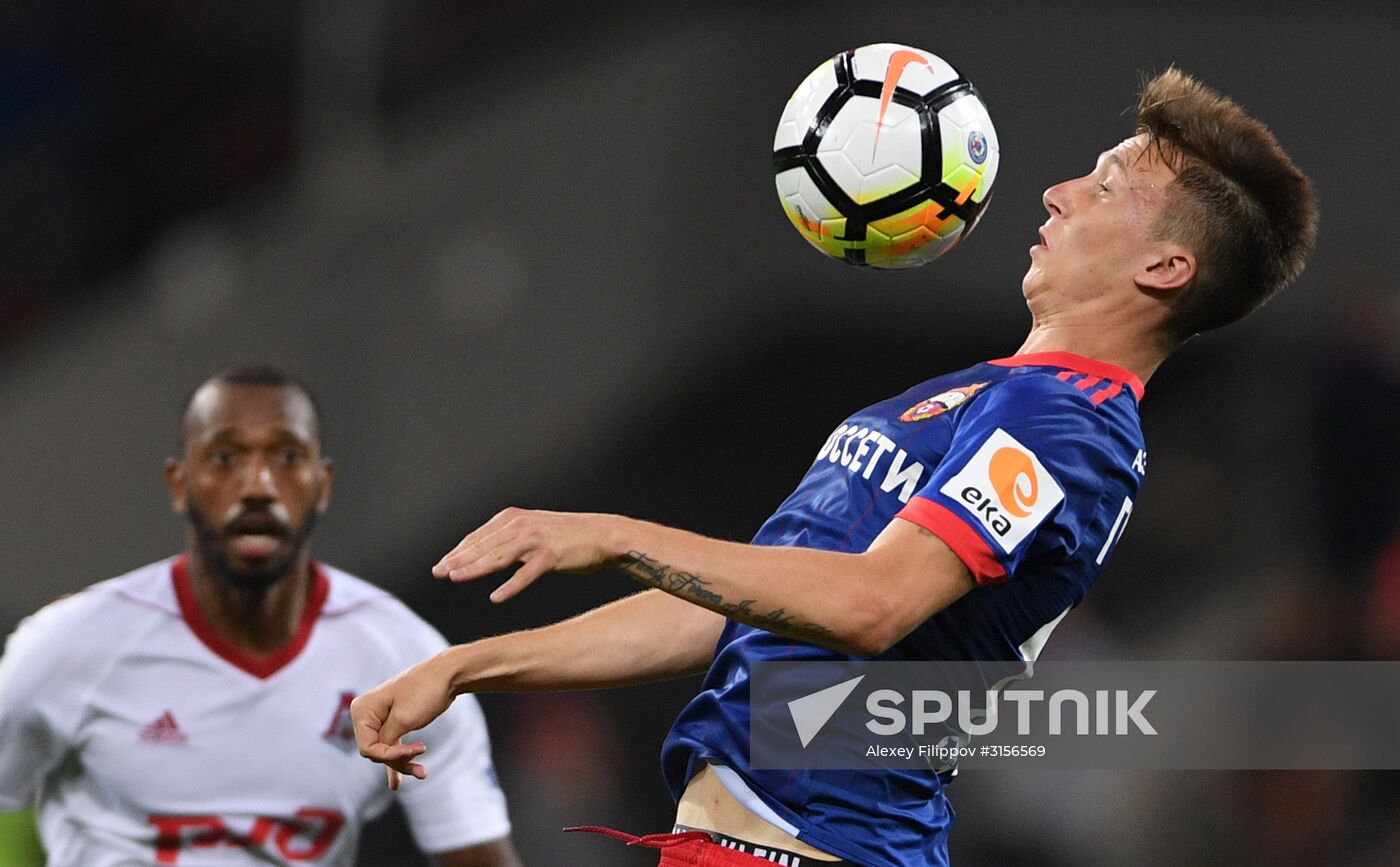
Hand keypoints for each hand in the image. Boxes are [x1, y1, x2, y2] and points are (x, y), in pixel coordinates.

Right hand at [351, 653, 457, 789]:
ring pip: (386, 752)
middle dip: (397, 759)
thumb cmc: (424, 691)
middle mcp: (366, 714)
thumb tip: (377, 755)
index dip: (388, 756)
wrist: (447, 675)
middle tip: (421, 762)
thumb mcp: (403, 720)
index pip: (367, 748)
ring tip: (422, 773)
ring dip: (403, 763)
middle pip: (376, 752)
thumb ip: (387, 741)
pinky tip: (395, 784)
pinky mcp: (394, 723)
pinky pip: (392, 747)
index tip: (413, 752)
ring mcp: (380, 719)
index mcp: (362, 710)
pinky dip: (398, 761)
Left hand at [432, 507, 621, 602]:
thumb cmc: (566, 538)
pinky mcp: (551, 555)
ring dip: (476, 569)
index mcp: (513, 518)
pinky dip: (511, 586)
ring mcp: (536, 539)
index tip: (440, 567)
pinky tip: (496, 598)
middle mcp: (521, 525)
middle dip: (458, 560)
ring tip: (456, 579)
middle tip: (438, 573)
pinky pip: (527, 573)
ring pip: (499, 556)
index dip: (457, 552)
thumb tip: (481, 556)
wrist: (602, 535)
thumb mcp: (532, 532)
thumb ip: (508, 541)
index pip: (477, 537)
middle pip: (483, 546)